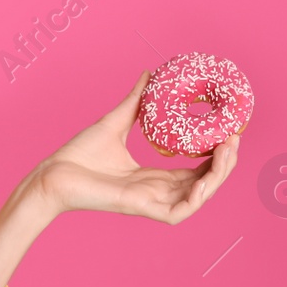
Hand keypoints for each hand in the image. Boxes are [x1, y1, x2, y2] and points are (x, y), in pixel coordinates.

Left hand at [28, 70, 240, 223]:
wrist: (52, 174)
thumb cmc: (78, 154)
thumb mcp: (114, 121)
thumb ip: (135, 102)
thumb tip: (149, 74)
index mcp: (153, 177)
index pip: (196, 170)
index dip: (216, 155)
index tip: (229, 133)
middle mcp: (157, 192)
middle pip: (204, 183)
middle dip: (224, 164)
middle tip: (234, 138)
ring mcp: (151, 202)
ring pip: (198, 197)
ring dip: (217, 177)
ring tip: (227, 151)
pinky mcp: (141, 210)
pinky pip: (179, 211)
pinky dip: (197, 198)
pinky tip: (206, 179)